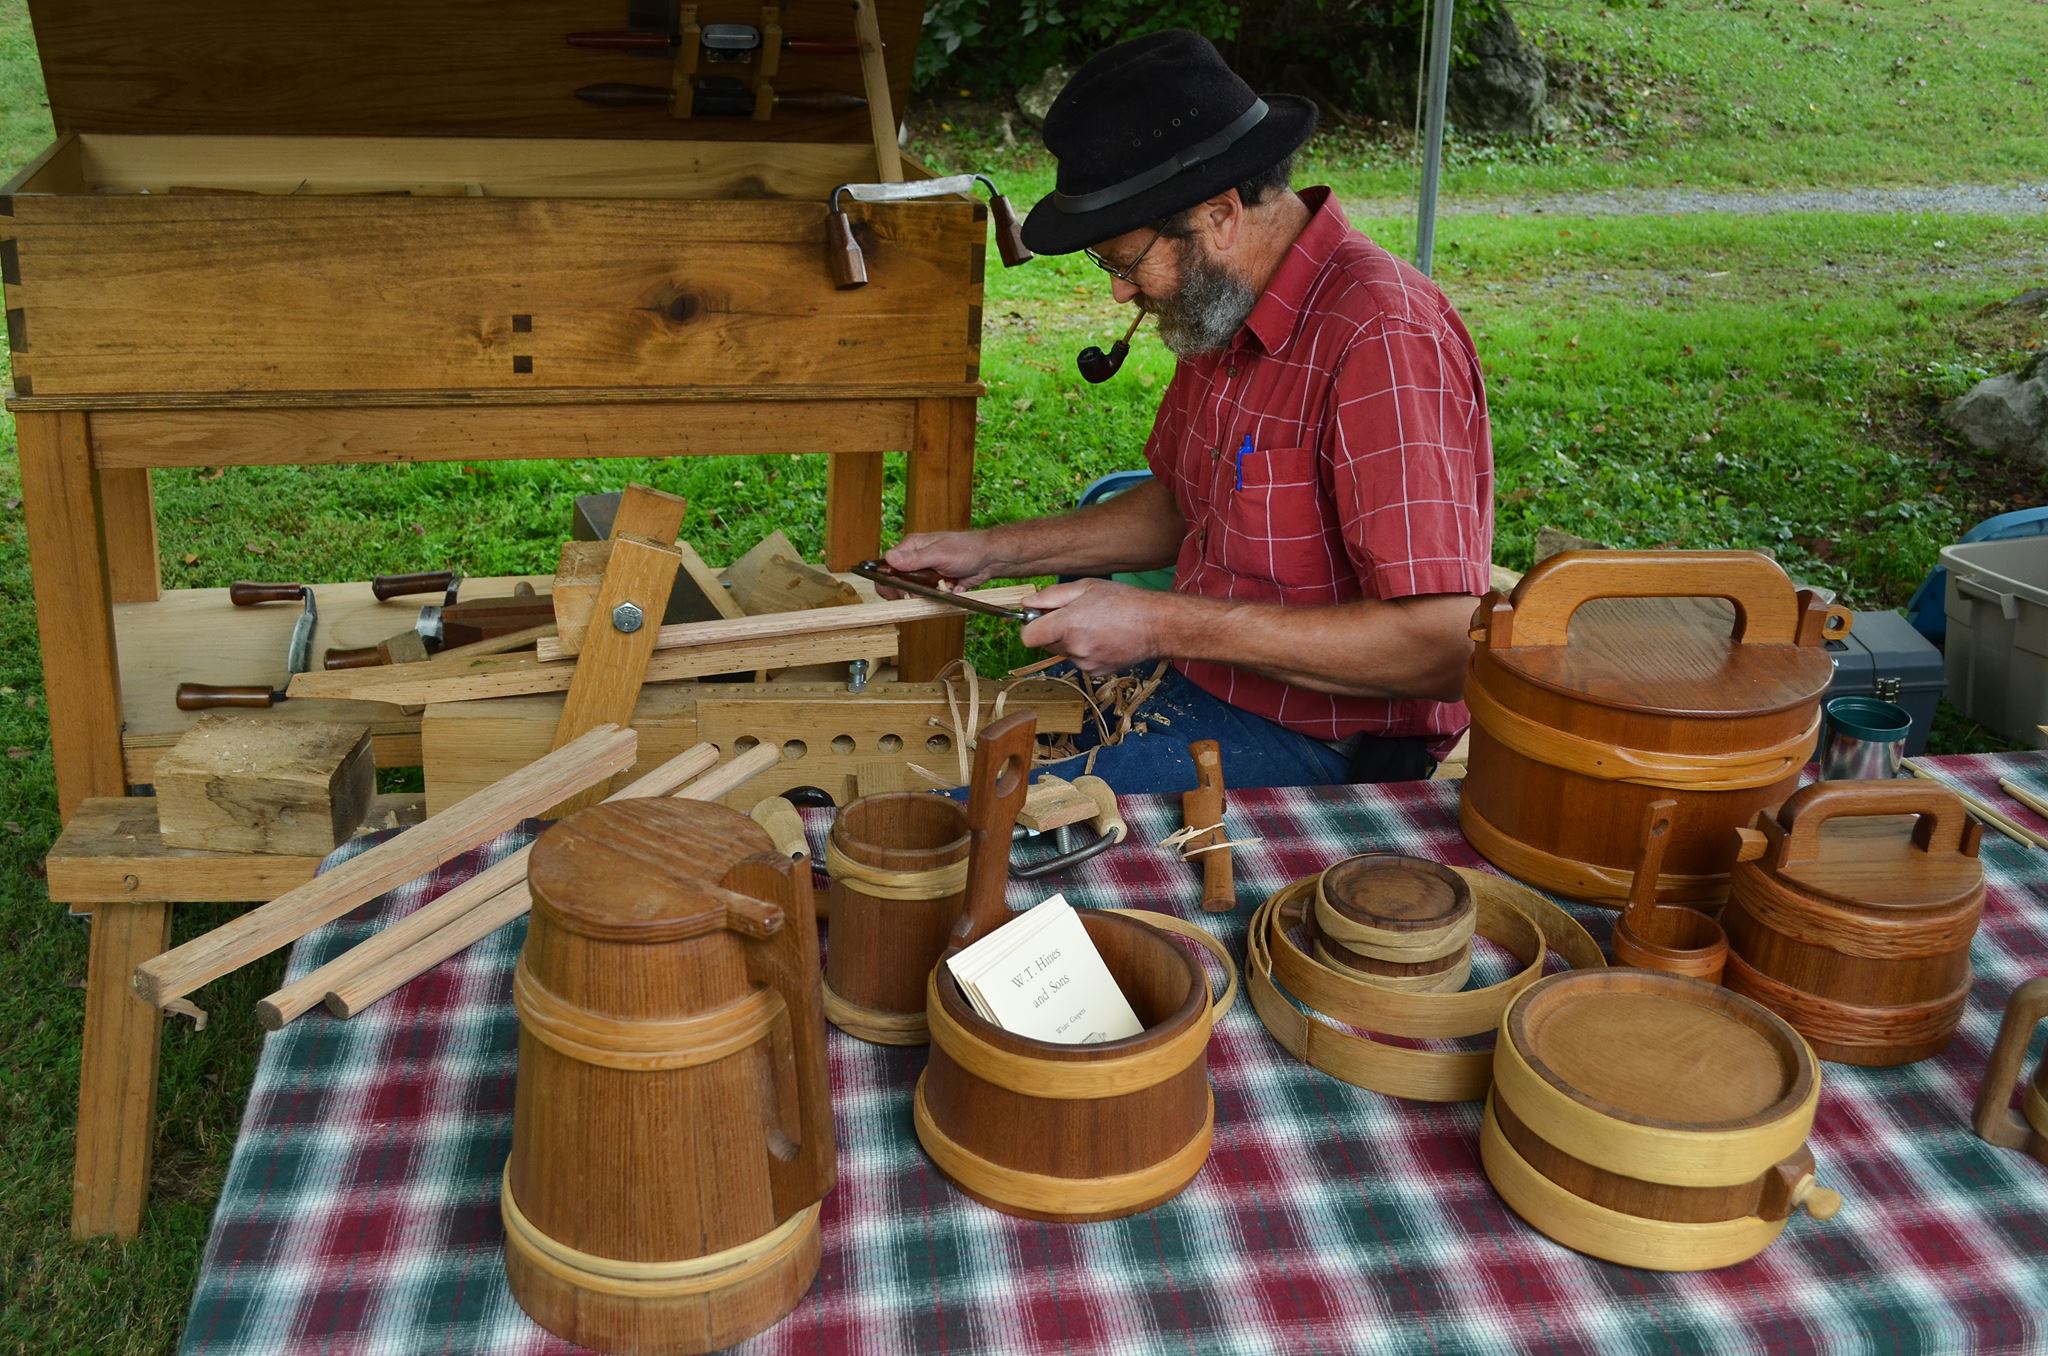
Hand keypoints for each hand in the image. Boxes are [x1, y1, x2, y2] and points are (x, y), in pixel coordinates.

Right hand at [880, 530, 1004, 593]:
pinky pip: (931, 595)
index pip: (888, 565)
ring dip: (929, 593)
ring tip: (944, 585)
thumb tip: (890, 559)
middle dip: (911, 590)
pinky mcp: (936, 582)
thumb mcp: (939, 554)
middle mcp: (915, 558)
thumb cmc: (967, 549)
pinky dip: (940, 595)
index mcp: (911, 546)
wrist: (990, 559)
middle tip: (923, 592)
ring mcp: (926, 571)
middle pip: (899, 581)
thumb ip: (914, 559)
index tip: (896, 593)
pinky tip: (952, 586)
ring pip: (915, 591)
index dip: (888, 582)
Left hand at [1019, 578, 1179, 674]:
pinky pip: (1080, 660)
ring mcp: (1085, 663)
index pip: (1028, 636)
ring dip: (1070, 640)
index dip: (1030, 625)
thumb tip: (1026, 604)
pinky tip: (1103, 637)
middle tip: (1075, 614)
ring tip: (1095, 624)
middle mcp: (1074, 648)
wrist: (1157, 625)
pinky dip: (1085, 650)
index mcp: (1068, 625)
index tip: (1040, 616)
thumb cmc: (1124, 601)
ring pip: (1064, 652)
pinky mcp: (1096, 672)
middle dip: (1052, 630)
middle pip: (1045, 644)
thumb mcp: (1085, 587)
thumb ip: (1050, 597)